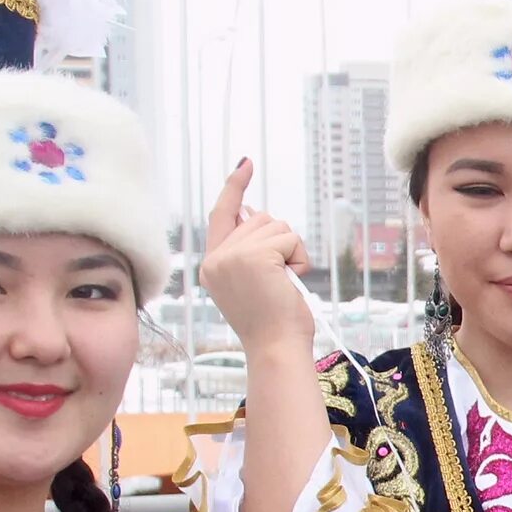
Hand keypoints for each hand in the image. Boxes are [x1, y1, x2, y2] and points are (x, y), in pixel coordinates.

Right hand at [200, 161, 315, 353]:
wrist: (276, 347)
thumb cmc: (273, 322)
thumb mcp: (253, 282)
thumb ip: (248, 250)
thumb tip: (254, 213)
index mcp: (212, 264)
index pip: (221, 214)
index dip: (234, 187)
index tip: (246, 164)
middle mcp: (216, 257)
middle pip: (260, 219)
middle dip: (281, 243)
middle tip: (280, 280)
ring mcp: (232, 255)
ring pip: (276, 226)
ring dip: (291, 252)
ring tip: (284, 283)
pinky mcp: (253, 256)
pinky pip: (290, 239)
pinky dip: (299, 258)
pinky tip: (290, 282)